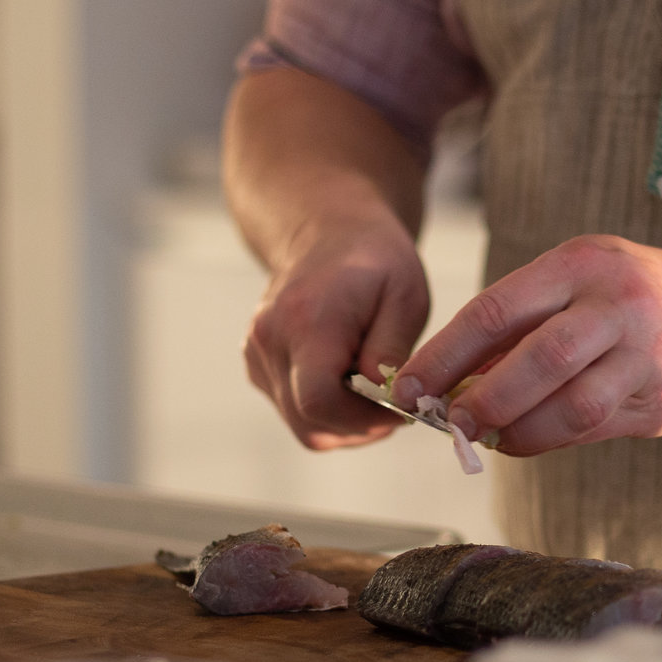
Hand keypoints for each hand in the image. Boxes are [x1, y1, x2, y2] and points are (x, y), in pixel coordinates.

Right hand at [243, 216, 430, 449]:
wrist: (329, 234)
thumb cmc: (375, 262)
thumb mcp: (405, 295)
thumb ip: (392, 347)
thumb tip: (384, 395)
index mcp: (306, 320)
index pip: (319, 400)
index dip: (364, 419)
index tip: (400, 409)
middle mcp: (270, 339)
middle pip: (310, 421)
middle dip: (360, 427)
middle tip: (396, 409)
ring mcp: (257, 355)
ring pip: (303, 425)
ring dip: (346, 425)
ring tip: (377, 395)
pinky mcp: (257, 366)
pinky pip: (294, 413)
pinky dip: (328, 414)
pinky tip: (352, 387)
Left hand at [396, 234, 661, 456]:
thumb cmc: (628, 298)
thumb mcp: (577, 281)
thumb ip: (519, 323)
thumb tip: (445, 380)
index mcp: (582, 263)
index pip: (497, 309)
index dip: (444, 355)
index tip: (407, 387)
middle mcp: (618, 304)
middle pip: (538, 360)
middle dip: (482, 400)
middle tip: (449, 423)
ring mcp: (647, 355)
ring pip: (570, 407)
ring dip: (516, 431)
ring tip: (488, 437)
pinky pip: (593, 430)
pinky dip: (547, 440)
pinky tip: (524, 439)